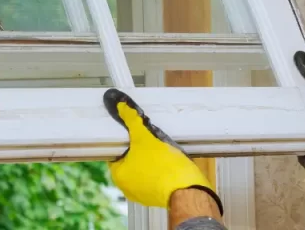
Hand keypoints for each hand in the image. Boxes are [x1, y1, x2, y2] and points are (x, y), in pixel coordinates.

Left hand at [103, 88, 221, 213]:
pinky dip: (159, 168)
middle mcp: (127, 188)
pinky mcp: (159, 196)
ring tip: (158, 146)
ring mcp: (143, 194)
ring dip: (150, 157)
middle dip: (138, 148)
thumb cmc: (164, 166)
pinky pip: (155, 177)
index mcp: (119, 176)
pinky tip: (167, 159)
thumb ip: (132, 121)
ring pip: (143, 168)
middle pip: (129, 160)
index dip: (124, 140)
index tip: (132, 131)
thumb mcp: (145, 138)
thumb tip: (121, 107)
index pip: (115, 152)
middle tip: (147, 136)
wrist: (189, 190)